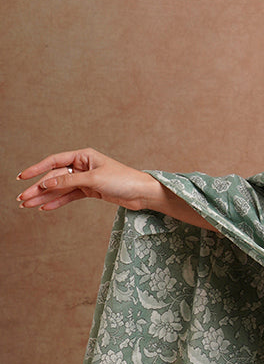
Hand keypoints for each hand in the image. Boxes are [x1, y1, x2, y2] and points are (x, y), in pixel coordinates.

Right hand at [17, 148, 163, 211]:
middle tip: (22, 199)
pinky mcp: (91, 191)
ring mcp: (86, 179)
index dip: (36, 169)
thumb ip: (68, 182)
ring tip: (28, 205)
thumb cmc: (123, 180)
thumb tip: (46, 183)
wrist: (142, 194)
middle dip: (38, 188)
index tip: (22, 177)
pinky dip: (58, 202)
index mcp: (84, 155)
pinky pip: (70, 196)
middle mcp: (83, 165)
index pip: (54, 161)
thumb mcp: (94, 180)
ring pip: (60, 188)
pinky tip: (45, 207)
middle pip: (55, 177)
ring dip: (44, 197)